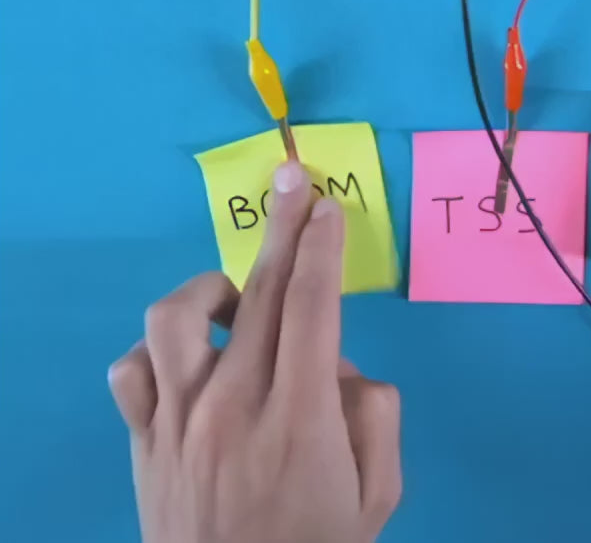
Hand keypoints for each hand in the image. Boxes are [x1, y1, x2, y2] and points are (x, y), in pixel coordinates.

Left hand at [107, 161, 402, 542]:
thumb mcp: (378, 494)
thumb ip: (376, 415)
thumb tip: (341, 366)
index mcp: (300, 418)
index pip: (312, 306)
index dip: (322, 247)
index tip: (328, 206)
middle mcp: (234, 406)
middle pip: (260, 292)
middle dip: (285, 227)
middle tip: (296, 179)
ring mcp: (178, 423)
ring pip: (175, 319)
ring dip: (212, 289)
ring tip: (239, 299)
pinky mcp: (142, 444)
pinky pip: (130, 373)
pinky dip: (155, 351)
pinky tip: (187, 359)